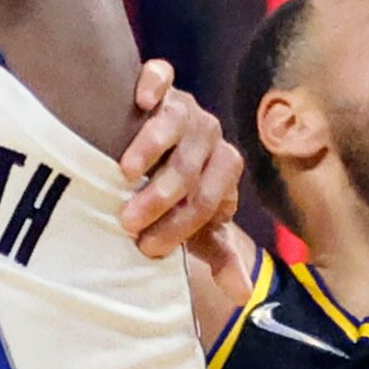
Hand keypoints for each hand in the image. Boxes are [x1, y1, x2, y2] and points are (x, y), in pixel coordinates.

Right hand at [117, 59, 242, 257]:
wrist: (151, 157)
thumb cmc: (174, 198)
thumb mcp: (195, 228)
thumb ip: (218, 254)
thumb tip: (242, 294)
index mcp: (225, 169)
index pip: (209, 200)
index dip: (180, 226)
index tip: (147, 247)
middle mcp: (210, 136)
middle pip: (191, 166)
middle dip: (161, 197)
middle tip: (128, 221)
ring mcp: (186, 108)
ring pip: (177, 122)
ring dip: (152, 148)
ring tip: (126, 173)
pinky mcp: (162, 86)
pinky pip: (162, 74)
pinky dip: (154, 83)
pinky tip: (140, 101)